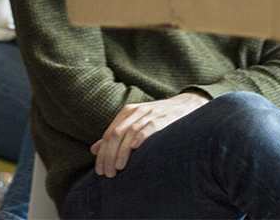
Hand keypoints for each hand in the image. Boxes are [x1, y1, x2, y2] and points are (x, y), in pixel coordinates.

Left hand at [90, 93, 208, 176]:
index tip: (99, 171)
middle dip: (109, 155)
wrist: (186, 105)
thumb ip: (116, 136)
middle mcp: (137, 111)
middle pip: (116, 134)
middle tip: (107, 174)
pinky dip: (141, 136)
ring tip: (118, 168)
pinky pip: (150, 126)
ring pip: (130, 132)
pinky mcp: (164, 117)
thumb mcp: (135, 124)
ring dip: (122, 151)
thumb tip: (94, 149)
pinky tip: (135, 148)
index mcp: (127, 112)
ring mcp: (150, 113)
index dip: (102, 153)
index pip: (109, 134)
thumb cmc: (158, 119)